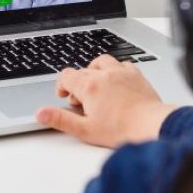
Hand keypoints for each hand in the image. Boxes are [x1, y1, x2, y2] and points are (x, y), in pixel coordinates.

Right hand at [35, 55, 176, 147]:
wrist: (151, 125)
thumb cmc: (121, 130)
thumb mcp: (84, 129)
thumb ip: (60, 119)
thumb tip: (40, 113)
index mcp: (89, 86)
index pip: (66, 75)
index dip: (62, 86)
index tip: (65, 96)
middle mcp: (104, 74)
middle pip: (82, 71)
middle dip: (78, 84)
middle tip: (82, 103)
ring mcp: (121, 72)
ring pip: (101, 62)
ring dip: (95, 71)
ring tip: (96, 87)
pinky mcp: (136, 75)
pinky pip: (122, 64)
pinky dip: (115, 70)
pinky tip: (116, 83)